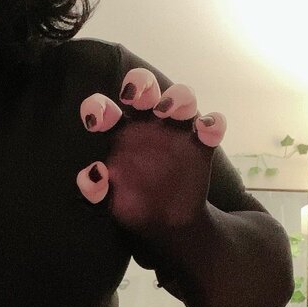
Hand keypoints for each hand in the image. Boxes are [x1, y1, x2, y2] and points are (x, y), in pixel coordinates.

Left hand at [75, 67, 226, 235]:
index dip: (97, 107)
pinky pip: (214, 124)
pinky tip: (204, 130)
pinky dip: (213, 122)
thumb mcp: (108, 204)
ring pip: (181, 97)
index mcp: (120, 134)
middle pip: (145, 89)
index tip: (94, 120)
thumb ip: (94, 191)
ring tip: (165, 110)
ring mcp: (177, 131)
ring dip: (176, 96)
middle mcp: (149, 125)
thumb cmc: (134, 207)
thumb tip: (94, 173)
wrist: (169, 224)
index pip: (106, 110)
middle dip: (139, 82)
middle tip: (132, 95)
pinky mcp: (203, 144)